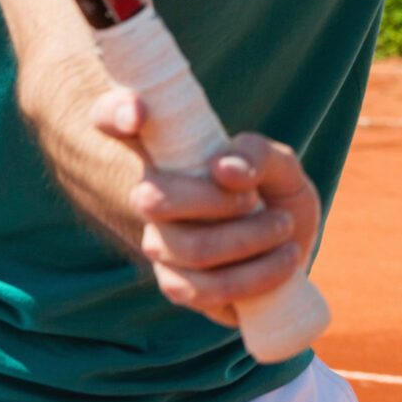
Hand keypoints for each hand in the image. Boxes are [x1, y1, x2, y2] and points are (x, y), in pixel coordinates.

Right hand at [92, 88, 320, 327]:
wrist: (292, 245)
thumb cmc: (273, 191)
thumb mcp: (279, 163)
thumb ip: (256, 154)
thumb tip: (221, 169)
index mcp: (166, 152)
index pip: (110, 118)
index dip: (114, 111)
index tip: (138, 113)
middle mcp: (150, 197)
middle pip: (153, 199)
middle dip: (214, 201)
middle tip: (256, 199)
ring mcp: (160, 245)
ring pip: (187, 248)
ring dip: (246, 239)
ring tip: (284, 226)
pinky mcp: (180, 287)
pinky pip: (203, 290)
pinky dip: (253, 276)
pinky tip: (284, 259)